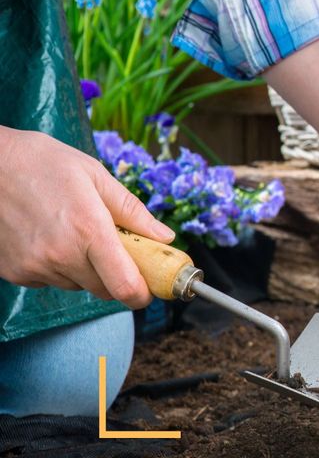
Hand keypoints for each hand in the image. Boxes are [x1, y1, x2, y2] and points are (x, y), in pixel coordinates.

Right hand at [0, 127, 174, 308]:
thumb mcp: (96, 176)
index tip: (150, 287)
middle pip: (105, 290)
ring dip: (86, 269)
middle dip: (117, 275)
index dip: (142, 294)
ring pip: (77, 285)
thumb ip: (133, 212)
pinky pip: (50, 280)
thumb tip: (164, 236)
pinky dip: (58, 267)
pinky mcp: (15, 272)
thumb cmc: (43, 163)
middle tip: (114, 248)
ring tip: (73, 232)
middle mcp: (61, 255)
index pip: (124, 286)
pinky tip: (49, 237)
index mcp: (89, 230)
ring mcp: (35, 266)